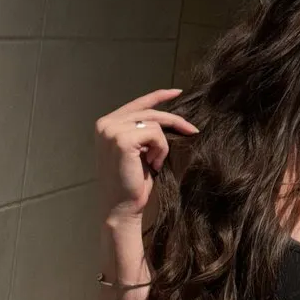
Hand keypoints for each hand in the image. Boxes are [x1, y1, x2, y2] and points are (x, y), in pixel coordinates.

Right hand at [94, 87, 198, 223]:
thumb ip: (143, 131)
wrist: (121, 208)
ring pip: (155, 124)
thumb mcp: (138, 151)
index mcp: (106, 125)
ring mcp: (112, 130)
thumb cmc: (132, 183)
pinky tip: (153, 165)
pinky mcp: (123, 139)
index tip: (178, 92)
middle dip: (175, 121)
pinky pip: (156, 134)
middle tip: (193, 131)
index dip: (159, 96)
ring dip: (162, 145)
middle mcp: (105, 124)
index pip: (137, 103)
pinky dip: (161, 150)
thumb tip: (168, 117)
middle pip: (150, 111)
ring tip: (155, 163)